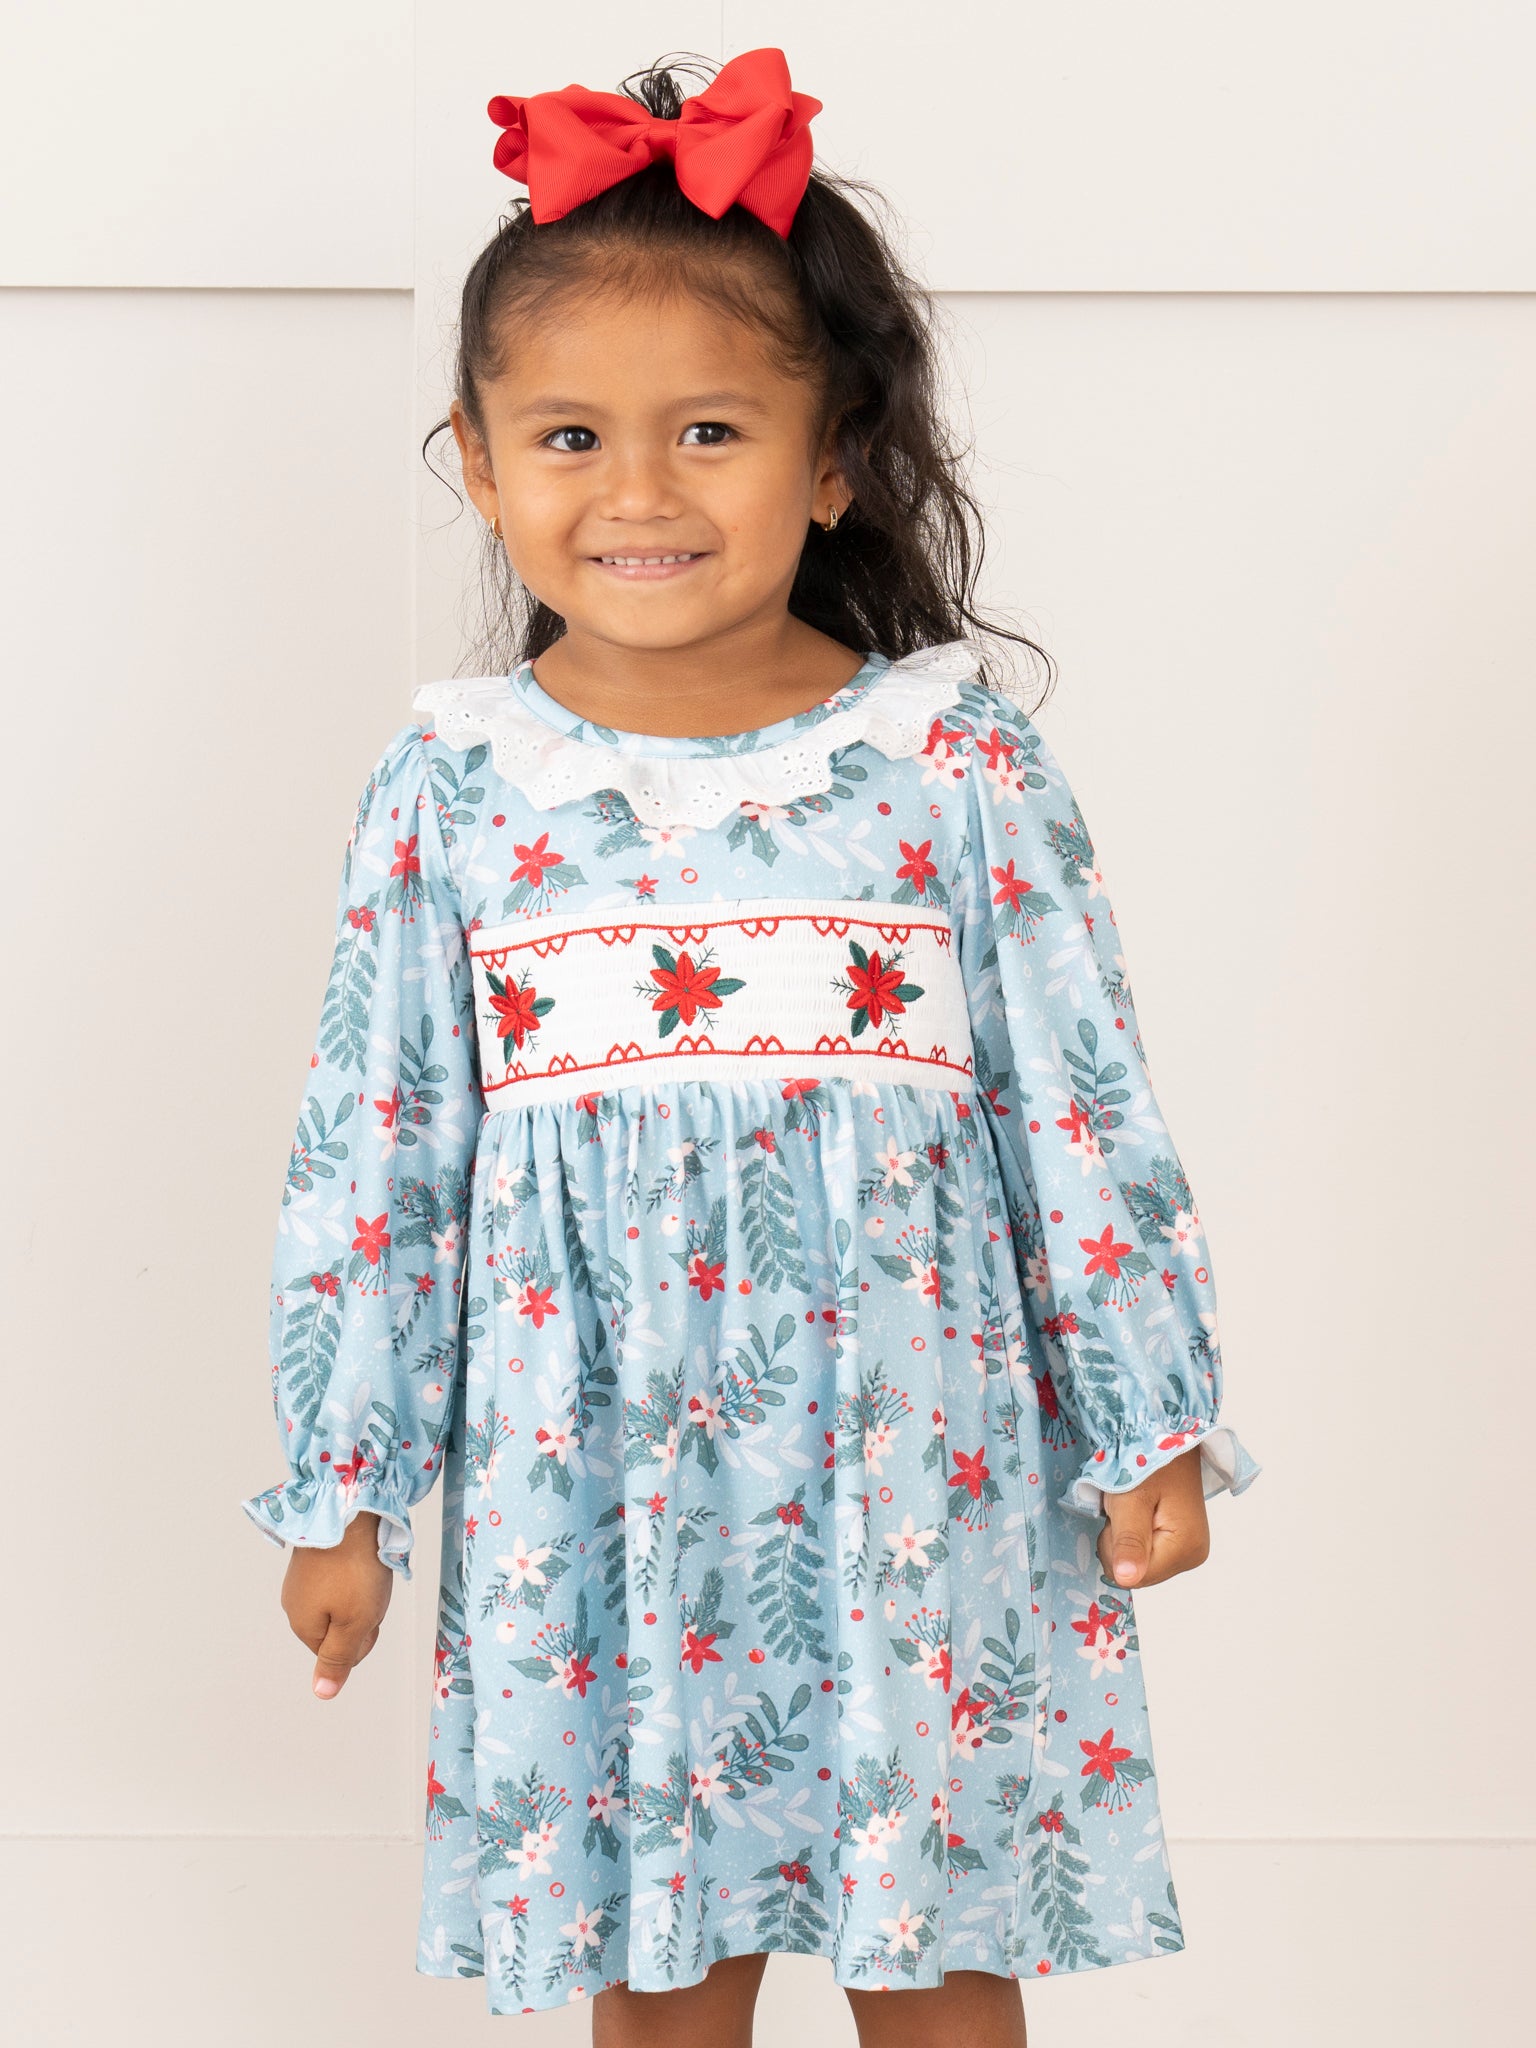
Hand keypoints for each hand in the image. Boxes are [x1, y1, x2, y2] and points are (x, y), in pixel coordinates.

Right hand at [279, 1509, 394, 1697]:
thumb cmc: (353, 1569)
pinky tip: (362, 1556)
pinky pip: (339, 1575)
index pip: (336, 1653)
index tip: (368, 1613)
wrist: (348, 1509)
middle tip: (369, 1589)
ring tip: (368, 1570)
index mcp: (301, 1624)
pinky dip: (355, 1569)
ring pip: (341, 1599)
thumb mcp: (354, 1623)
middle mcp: (294, 1602)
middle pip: (338, 1625)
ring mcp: (301, 1576)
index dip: (362, 1637)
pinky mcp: (314, 1555)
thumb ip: (339, 1660)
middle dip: (361, 1614)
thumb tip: (322, 1693)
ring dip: (361, 1590)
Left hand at [1095, 1445, 1210, 1589]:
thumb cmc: (1148, 1464)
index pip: (1135, 1577)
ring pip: (1139, 1566)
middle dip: (1121, 1545)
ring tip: (1133, 1509)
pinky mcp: (1181, 1545)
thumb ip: (1129, 1541)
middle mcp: (1192, 1556)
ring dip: (1125, 1540)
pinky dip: (1134, 1537)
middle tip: (1126, 1510)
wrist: (1168, 1441)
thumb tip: (1125, 1580)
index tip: (1120, 1516)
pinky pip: (1146, 1556)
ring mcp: (1188, 1552)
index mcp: (1186, 1549)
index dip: (1116, 1550)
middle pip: (1138, 1574)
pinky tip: (1139, 1515)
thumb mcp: (1130, 1500)